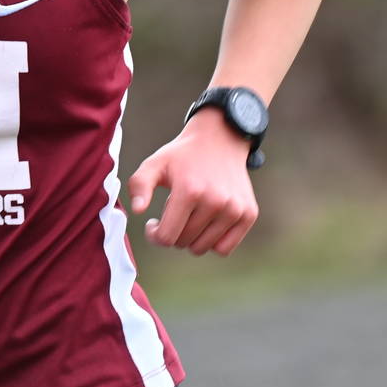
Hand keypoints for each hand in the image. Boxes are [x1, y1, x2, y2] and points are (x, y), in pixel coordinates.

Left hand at [124, 114, 259, 256]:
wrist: (220, 138)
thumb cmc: (182, 156)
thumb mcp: (155, 164)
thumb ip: (139, 185)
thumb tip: (137, 211)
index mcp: (190, 190)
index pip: (166, 237)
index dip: (154, 235)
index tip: (153, 223)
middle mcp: (216, 201)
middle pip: (183, 243)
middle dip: (173, 231)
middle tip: (174, 211)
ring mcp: (235, 208)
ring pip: (202, 248)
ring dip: (191, 237)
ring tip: (190, 213)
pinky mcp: (248, 213)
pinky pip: (224, 248)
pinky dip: (212, 242)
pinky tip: (205, 223)